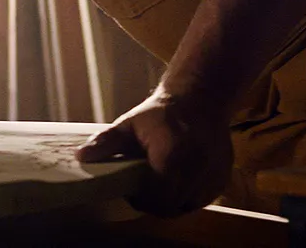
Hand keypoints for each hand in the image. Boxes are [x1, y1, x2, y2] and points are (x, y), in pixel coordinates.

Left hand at [76, 90, 233, 216]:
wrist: (201, 98)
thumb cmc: (162, 112)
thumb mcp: (130, 123)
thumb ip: (106, 142)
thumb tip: (82, 157)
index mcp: (172, 156)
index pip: (156, 199)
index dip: (142, 200)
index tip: (134, 189)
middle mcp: (197, 167)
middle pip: (172, 207)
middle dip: (156, 202)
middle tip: (146, 187)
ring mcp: (214, 173)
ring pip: (189, 205)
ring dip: (174, 200)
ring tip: (163, 180)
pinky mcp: (223, 176)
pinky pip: (203, 198)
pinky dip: (191, 193)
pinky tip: (181, 176)